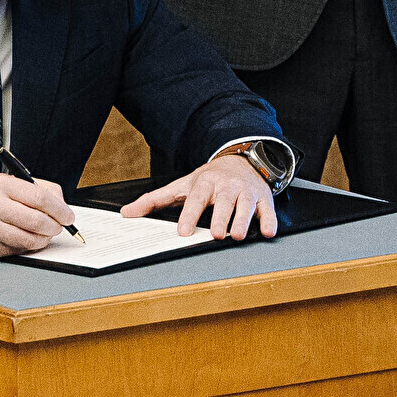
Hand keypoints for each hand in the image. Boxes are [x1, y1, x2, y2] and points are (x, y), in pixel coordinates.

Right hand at [0, 173, 73, 255]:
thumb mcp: (5, 182)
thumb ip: (36, 188)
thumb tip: (61, 204)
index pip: (40, 199)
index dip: (60, 209)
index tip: (68, 215)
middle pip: (37, 222)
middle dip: (55, 226)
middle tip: (59, 225)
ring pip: (30, 240)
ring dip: (44, 239)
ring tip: (44, 233)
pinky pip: (18, 250)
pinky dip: (27, 246)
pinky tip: (25, 238)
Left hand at [119, 150, 276, 238]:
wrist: (239, 160)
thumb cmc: (208, 179)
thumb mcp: (181, 186)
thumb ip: (154, 200)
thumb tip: (127, 213)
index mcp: (205, 183)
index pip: (196, 199)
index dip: (189, 215)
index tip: (183, 232)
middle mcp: (226, 186)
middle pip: (224, 202)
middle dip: (220, 218)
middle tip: (216, 234)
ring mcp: (246, 192)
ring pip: (246, 206)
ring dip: (243, 221)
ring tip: (239, 236)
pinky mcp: (263, 199)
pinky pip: (268, 210)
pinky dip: (269, 221)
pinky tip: (268, 231)